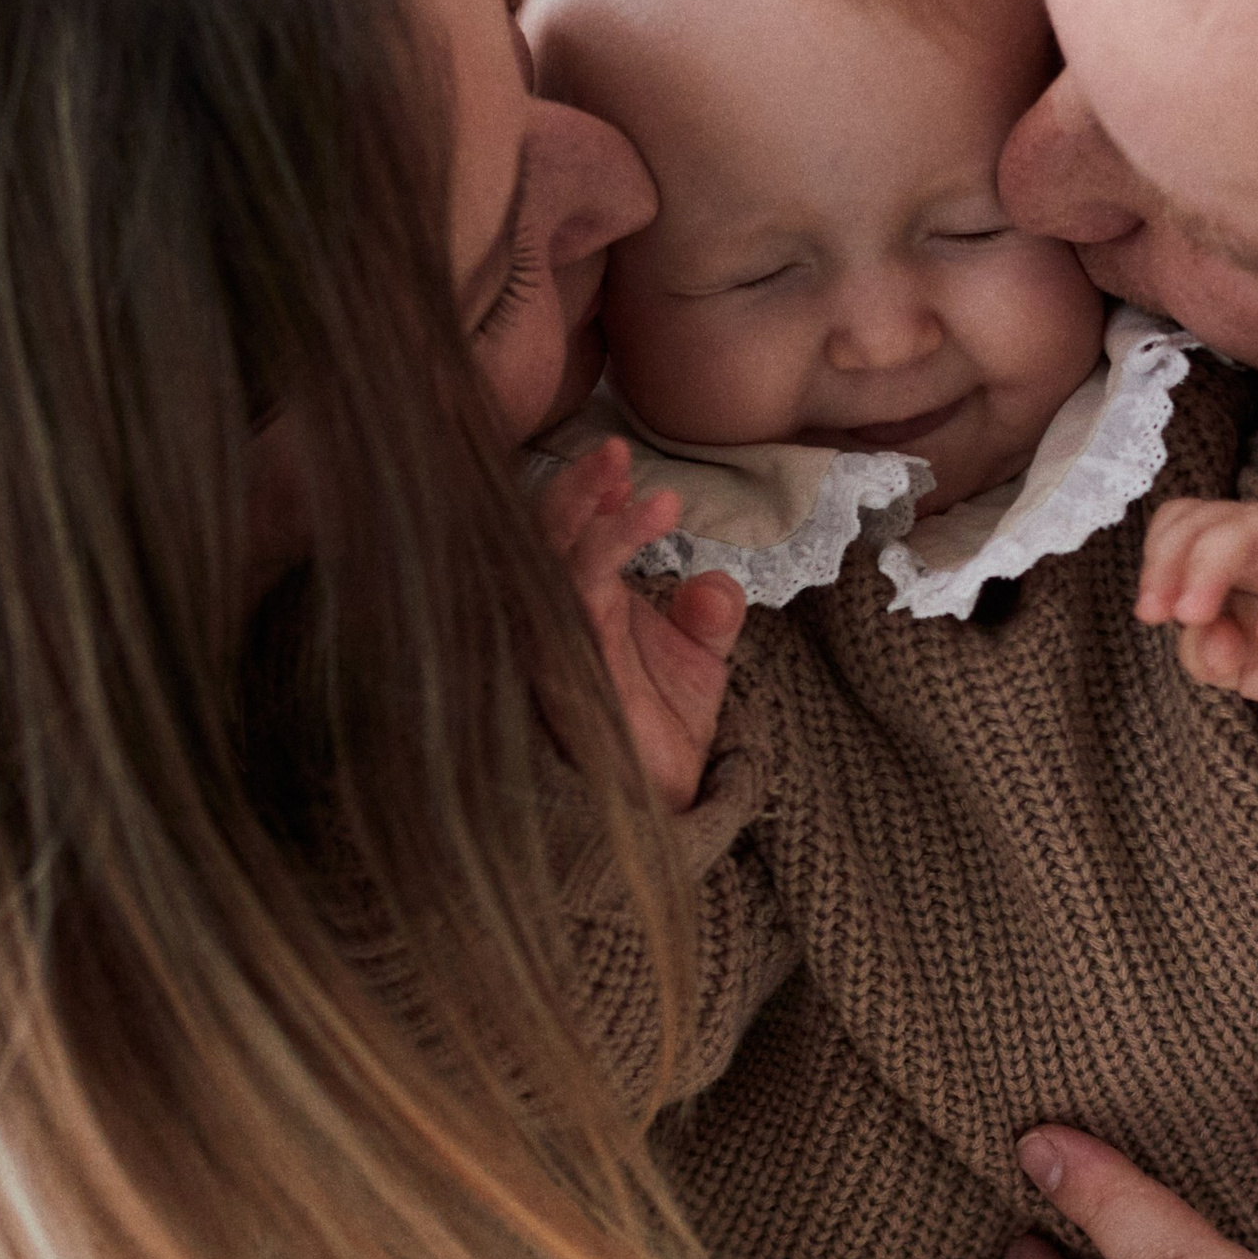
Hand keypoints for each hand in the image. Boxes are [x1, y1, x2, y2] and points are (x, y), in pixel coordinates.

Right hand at [538, 440, 747, 812]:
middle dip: (575, 490)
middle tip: (615, 449)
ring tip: (633, 477)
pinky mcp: (565, 672)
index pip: (568, 536)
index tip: (624, 458)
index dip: (588, 494)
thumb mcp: (699, 661)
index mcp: (583, 605)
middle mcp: (558, 619)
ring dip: (585, 514)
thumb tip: (715, 583)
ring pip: (548, 562)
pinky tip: (637, 531)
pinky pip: (570, 604)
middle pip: (542, 538)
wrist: (663, 809)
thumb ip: (708, 614)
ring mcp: (556, 645)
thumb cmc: (663, 732)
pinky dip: (603, 560)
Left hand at [1136, 499, 1257, 715]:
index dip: (1157, 559)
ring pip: (1245, 526)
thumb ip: (1208, 654)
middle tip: (1162, 615)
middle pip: (1203, 519)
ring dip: (1206, 572)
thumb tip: (1196, 633)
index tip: (1150, 613)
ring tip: (1195, 618)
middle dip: (1169, 565)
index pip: (1183, 521)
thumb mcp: (1248, 669)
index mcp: (1238, 549)